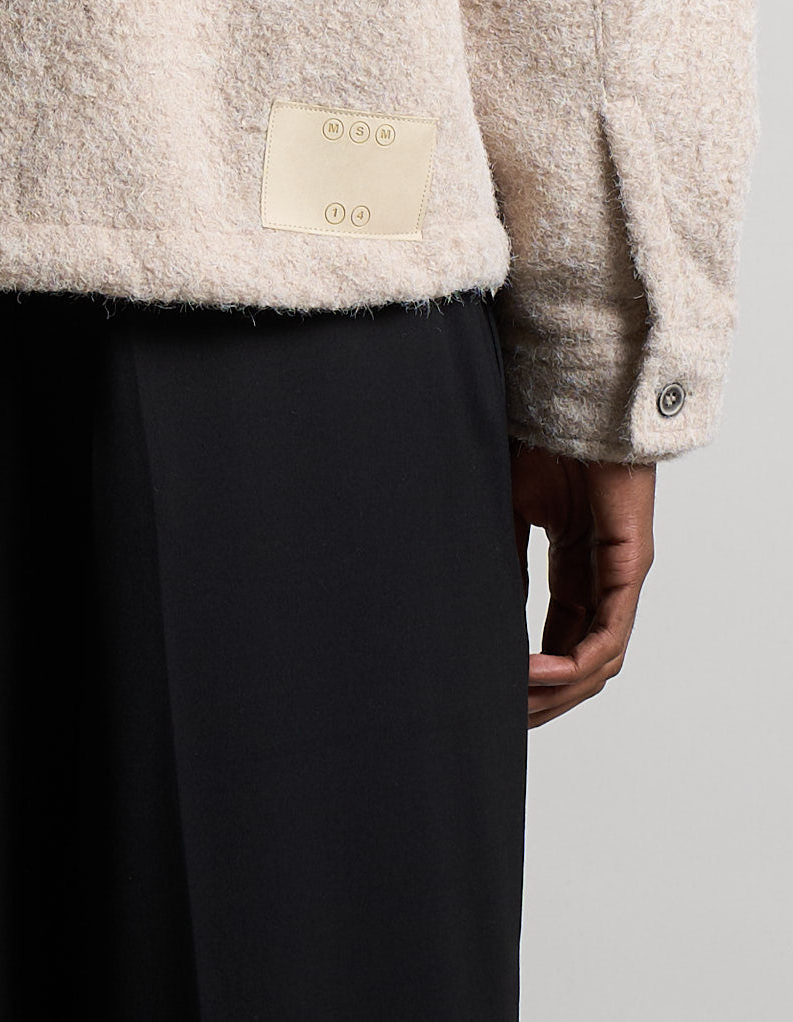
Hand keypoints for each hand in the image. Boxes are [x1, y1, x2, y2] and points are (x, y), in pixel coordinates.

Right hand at [509, 438, 656, 728]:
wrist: (569, 400)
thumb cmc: (541, 442)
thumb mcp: (508, 515)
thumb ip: (504, 565)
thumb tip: (489, 619)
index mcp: (577, 566)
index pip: (562, 640)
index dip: (533, 675)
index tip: (498, 695)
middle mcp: (604, 578)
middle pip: (584, 662)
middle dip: (546, 698)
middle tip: (506, 718)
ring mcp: (621, 574)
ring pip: (599, 660)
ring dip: (558, 691)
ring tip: (516, 703)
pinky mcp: (630, 564)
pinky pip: (609, 633)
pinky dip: (574, 663)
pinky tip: (538, 673)